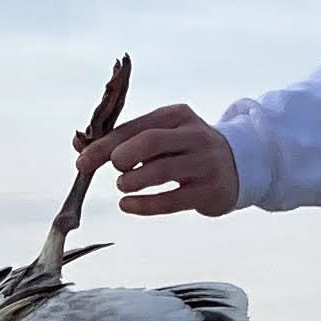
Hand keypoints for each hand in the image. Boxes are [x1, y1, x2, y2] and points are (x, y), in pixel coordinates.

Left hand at [75, 105, 239, 218]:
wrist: (241, 164)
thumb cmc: (186, 150)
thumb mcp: (162, 135)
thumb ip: (123, 139)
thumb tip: (79, 144)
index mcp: (177, 115)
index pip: (135, 127)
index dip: (104, 144)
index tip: (82, 161)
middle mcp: (193, 135)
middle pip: (149, 141)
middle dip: (120, 157)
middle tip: (114, 171)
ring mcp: (204, 163)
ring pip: (161, 170)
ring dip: (133, 181)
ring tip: (123, 187)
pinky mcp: (210, 191)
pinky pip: (171, 200)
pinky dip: (144, 204)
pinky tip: (127, 205)